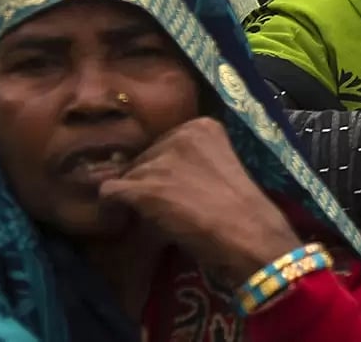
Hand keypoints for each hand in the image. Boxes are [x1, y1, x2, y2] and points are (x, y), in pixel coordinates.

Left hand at [100, 118, 301, 284]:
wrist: (249, 234)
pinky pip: (110, 191)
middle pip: (143, 156)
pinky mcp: (145, 188)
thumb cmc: (242, 209)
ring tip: (146, 219)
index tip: (172, 187)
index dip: (163, 167)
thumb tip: (154, 174)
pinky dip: (111, 208)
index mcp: (202, 126)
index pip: (164, 142)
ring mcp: (161, 160)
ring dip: (133, 198)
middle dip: (147, 180)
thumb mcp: (220, 168)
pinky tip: (121, 221)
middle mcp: (179, 135)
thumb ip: (191, 161)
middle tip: (160, 207)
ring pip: (127, 175)